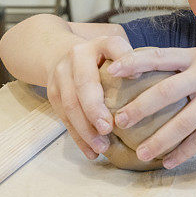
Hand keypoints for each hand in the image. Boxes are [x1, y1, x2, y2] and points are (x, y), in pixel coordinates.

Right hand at [46, 36, 133, 159]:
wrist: (61, 52)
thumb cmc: (104, 57)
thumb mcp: (119, 51)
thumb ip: (135, 61)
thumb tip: (143, 75)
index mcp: (101, 43)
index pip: (113, 47)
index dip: (124, 59)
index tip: (135, 76)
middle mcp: (77, 55)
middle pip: (84, 84)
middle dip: (95, 108)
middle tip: (108, 128)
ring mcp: (61, 74)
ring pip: (70, 105)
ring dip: (86, 129)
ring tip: (102, 147)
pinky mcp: (52, 93)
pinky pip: (64, 118)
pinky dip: (78, 137)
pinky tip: (91, 152)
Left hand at [106, 47, 195, 168]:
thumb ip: (179, 64)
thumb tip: (137, 70)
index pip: (159, 56)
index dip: (133, 62)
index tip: (110, 71)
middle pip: (166, 92)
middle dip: (139, 108)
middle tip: (117, 120)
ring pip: (183, 123)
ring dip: (159, 140)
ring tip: (140, 153)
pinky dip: (183, 152)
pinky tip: (168, 162)